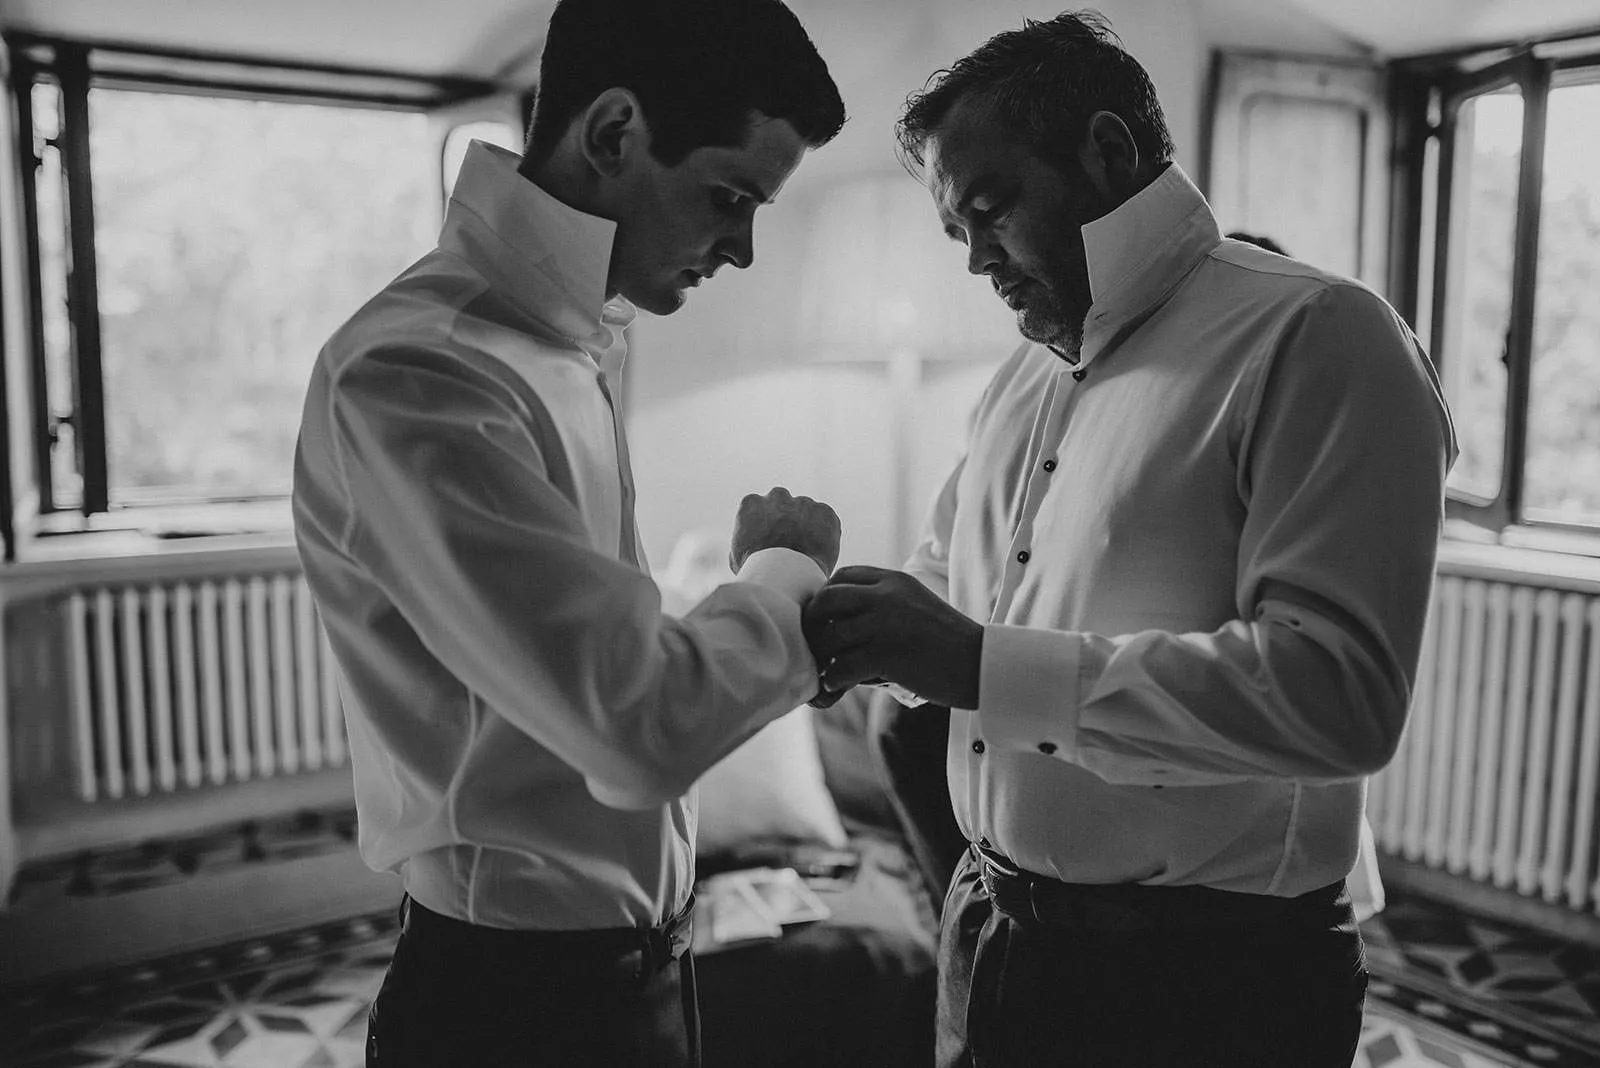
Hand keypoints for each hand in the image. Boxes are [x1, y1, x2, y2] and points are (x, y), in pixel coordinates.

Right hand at [730, 487, 840, 575]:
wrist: (784, 575)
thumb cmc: (757, 571)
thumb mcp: (738, 555)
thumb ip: (746, 540)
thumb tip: (750, 545)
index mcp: (751, 503)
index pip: (759, 508)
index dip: (766, 525)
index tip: (770, 540)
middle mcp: (777, 496)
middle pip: (783, 503)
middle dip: (787, 518)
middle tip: (791, 543)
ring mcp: (803, 502)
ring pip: (807, 510)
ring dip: (807, 524)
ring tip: (806, 551)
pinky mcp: (825, 511)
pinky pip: (826, 519)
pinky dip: (826, 532)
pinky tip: (819, 551)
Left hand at [802, 566, 982, 709]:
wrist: (980, 664)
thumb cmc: (947, 642)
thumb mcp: (915, 604)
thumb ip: (883, 603)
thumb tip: (841, 622)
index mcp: (892, 581)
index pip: (842, 577)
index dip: (826, 597)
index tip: (826, 619)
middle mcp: (885, 597)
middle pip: (826, 600)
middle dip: (812, 623)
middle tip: (817, 643)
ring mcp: (884, 624)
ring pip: (829, 636)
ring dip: (823, 656)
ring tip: (828, 669)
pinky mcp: (886, 655)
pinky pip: (841, 667)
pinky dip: (833, 680)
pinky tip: (838, 686)